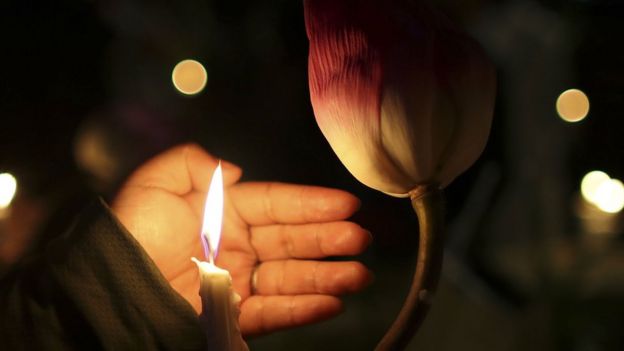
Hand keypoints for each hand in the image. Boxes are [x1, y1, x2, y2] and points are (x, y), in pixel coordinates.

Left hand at [112, 144, 371, 335]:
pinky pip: (273, 313)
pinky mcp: (232, 316)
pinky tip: (332, 302)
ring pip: (290, 279)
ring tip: (358, 274)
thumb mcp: (155, 183)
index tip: (346, 203)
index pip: (278, 205)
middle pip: (292, 242)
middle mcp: (237, 246)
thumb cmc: (131, 234)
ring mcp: (237, 282)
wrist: (111, 287)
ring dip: (326, 277)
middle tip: (360, 238)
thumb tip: (234, 170)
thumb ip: (193, 162)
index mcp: (225, 213)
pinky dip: (303, 309)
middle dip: (328, 240)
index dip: (311, 204)